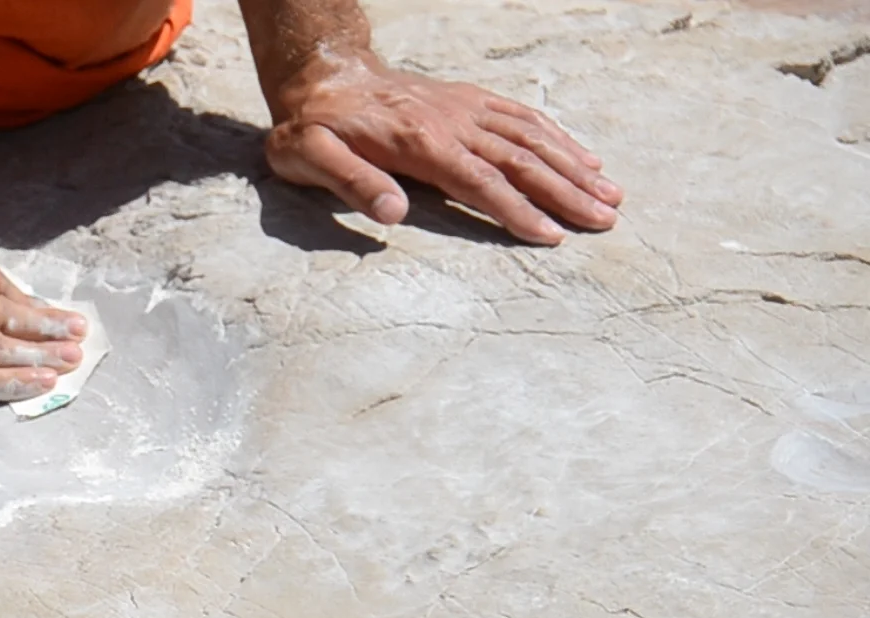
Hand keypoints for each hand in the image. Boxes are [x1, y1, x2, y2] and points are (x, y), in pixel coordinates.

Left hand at [264, 53, 622, 244]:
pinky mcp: (469, 101)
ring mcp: (465, 109)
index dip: (517, 210)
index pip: (480, 182)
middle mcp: (452, 123)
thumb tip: (393, 214)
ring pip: (531, 137)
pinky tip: (584, 158)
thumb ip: (351, 184)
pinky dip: (559, 137)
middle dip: (566, 192)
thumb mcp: (309, 158)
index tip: (552, 235)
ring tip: (611, 195)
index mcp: (418, 143)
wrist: (324, 80)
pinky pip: (523, 116)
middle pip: (520, 160)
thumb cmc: (313, 130)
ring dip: (574, 167)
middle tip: (605, 220)